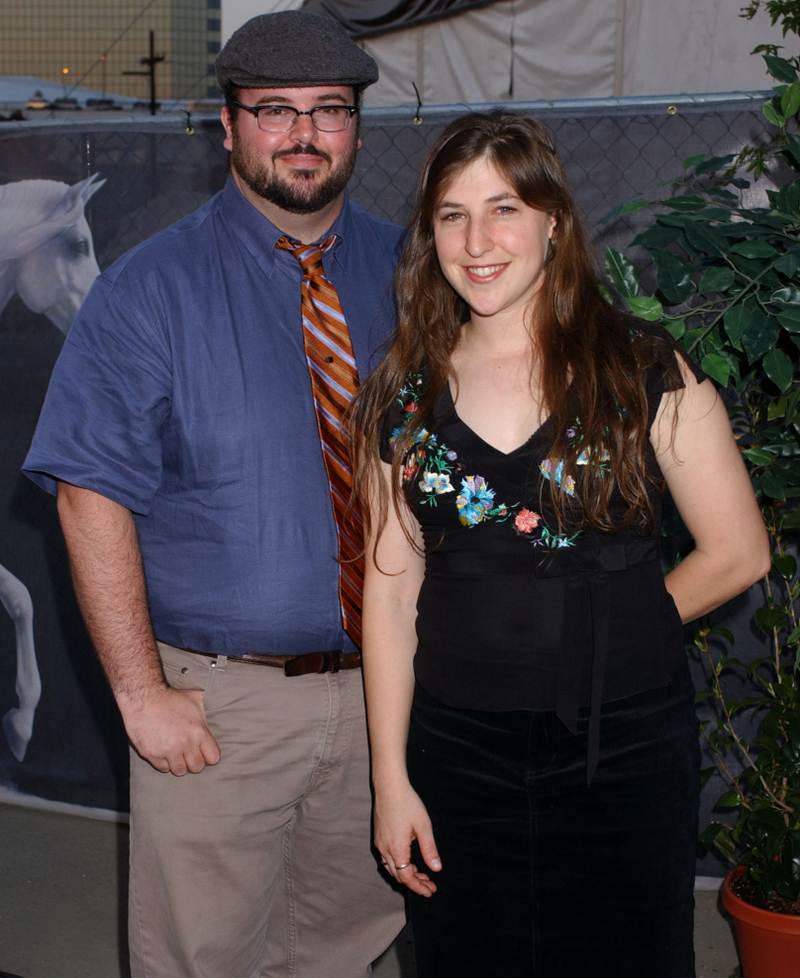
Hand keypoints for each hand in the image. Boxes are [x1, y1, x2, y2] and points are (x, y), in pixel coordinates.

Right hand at [117, 685, 220, 775]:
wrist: (143, 698)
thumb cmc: (170, 697)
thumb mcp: (194, 698)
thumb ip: (206, 709)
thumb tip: (219, 703)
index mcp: (199, 731)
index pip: (213, 757)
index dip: (209, 756)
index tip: (203, 752)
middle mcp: (185, 743)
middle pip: (197, 767)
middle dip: (194, 762)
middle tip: (188, 755)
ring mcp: (168, 750)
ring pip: (180, 771)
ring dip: (180, 765)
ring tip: (176, 755)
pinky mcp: (152, 754)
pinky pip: (163, 768)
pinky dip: (164, 763)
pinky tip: (164, 753)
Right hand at [375, 782, 441, 896]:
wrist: (389, 787)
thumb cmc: (407, 803)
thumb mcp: (423, 826)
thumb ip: (429, 849)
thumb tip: (436, 868)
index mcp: (397, 849)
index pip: (406, 877)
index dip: (418, 887)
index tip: (429, 891)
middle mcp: (385, 849)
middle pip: (398, 875)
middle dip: (414, 883)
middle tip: (430, 885)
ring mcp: (380, 843)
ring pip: (391, 868)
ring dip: (406, 874)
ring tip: (422, 874)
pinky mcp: (378, 837)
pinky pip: (387, 859)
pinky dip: (398, 865)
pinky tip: (408, 860)